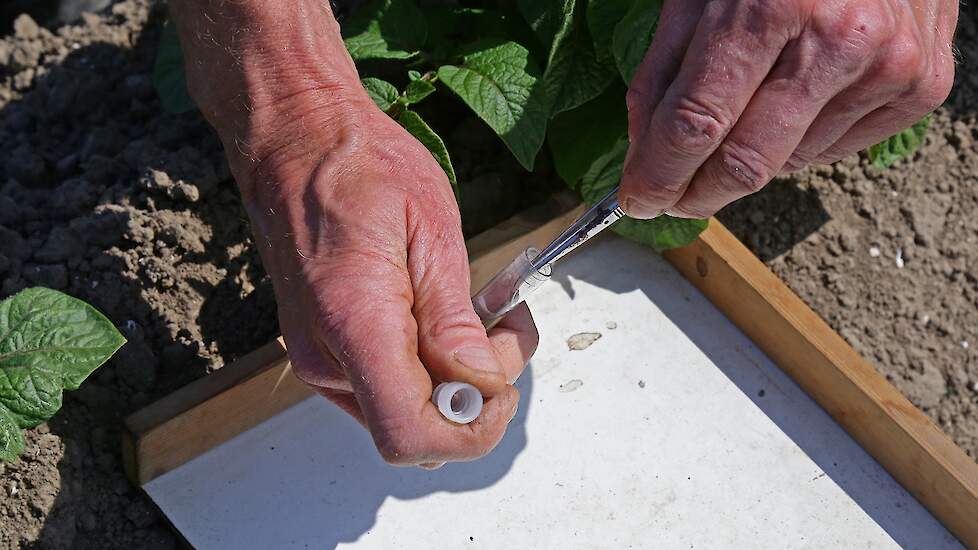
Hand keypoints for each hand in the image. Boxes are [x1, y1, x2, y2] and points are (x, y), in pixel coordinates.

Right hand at [250, 106, 536, 466]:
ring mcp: (321, 358)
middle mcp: (326, 356)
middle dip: (477, 393)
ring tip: (482, 310)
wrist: (296, 141)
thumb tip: (481, 385)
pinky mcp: (327, 350)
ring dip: (457, 378)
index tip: (504, 384)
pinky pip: (390, 387)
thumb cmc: (358, 166)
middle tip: (506, 324)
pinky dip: (430, 366)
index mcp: (353, 321)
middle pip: (417, 430)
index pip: (410, 433)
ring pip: (407, 412)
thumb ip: (453, 319)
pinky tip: (445, 315)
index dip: (470, 430)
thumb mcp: (431, 229)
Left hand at [621, 0, 957, 218]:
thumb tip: (646, 154)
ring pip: (789, 163)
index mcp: (768, 7)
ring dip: (751, 157)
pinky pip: (836, 151)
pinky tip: (800, 100)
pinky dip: (802, 141)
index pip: (696, 123)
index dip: (658, 175)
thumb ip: (664, 72)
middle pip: (744, 163)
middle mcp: (836, 39)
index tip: (638, 200)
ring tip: (748, 110)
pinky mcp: (922, 86)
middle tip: (671, 198)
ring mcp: (888, 66)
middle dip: (696, 194)